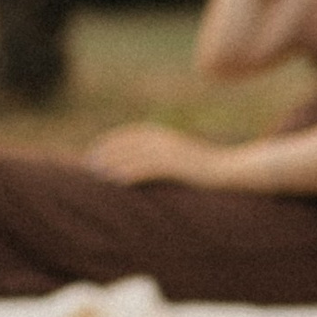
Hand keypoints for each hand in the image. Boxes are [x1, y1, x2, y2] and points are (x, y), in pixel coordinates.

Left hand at [85, 122, 226, 185]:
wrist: (229, 172)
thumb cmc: (203, 170)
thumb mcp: (179, 160)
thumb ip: (160, 159)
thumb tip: (140, 167)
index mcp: (165, 136)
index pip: (130, 134)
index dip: (110, 141)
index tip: (92, 152)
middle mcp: (166, 140)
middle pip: (129, 143)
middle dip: (106, 152)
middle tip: (88, 164)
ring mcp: (173, 153)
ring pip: (135, 156)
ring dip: (114, 163)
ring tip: (96, 174)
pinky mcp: (179, 167)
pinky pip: (149, 169)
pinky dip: (131, 173)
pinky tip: (117, 182)